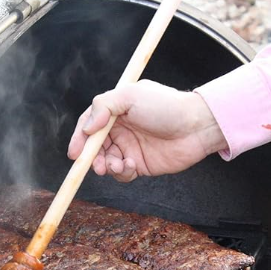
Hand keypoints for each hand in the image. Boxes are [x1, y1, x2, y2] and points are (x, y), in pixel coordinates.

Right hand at [67, 80, 227, 181]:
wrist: (196, 127)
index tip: (73, 153)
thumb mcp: (131, 96)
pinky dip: (122, 172)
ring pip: (106, 162)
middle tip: (96, 165)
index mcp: (115, 112)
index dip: (78, 139)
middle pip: (94, 148)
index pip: (89, 126)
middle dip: (91, 158)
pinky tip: (133, 165)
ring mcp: (129, 148)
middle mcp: (120, 130)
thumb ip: (104, 106)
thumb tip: (86, 127)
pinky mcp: (138, 164)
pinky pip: (121, 173)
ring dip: (107, 167)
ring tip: (118, 165)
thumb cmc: (167, 106)